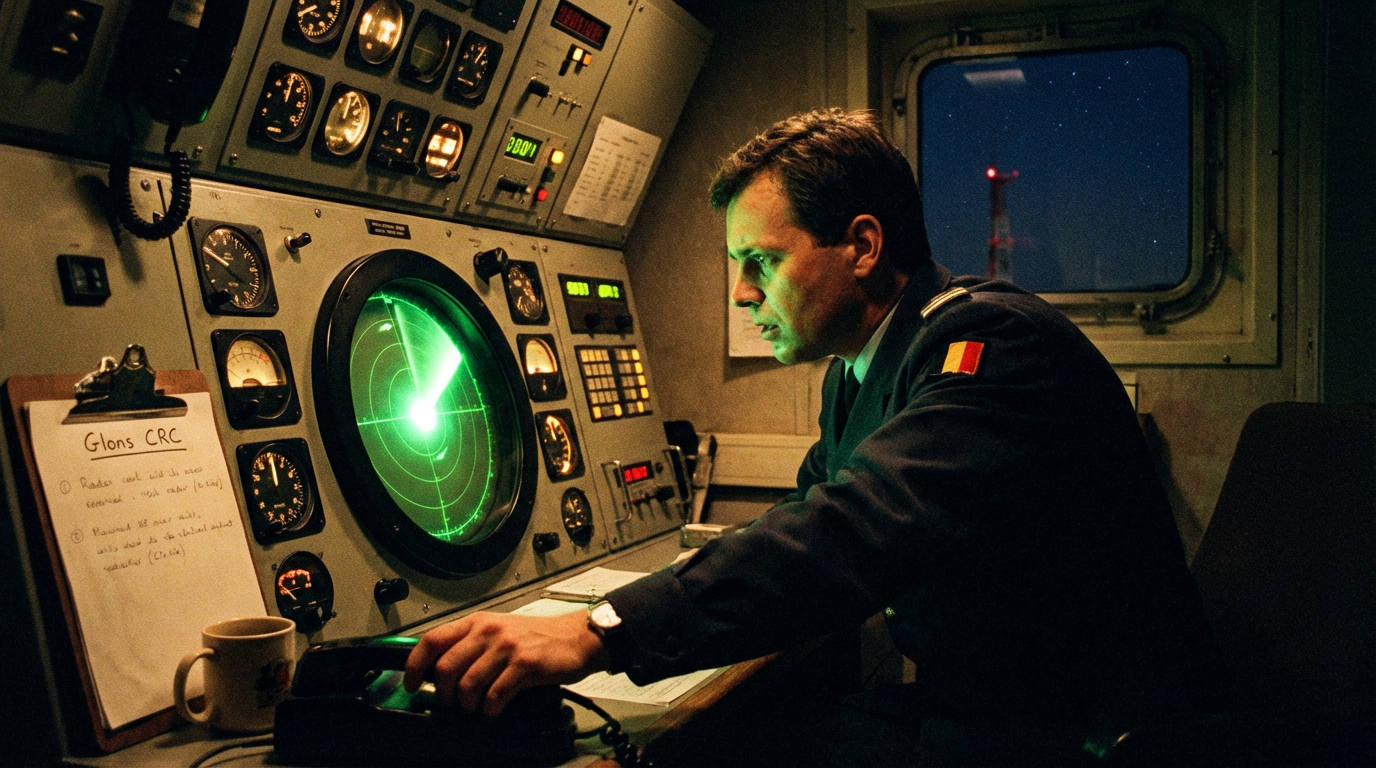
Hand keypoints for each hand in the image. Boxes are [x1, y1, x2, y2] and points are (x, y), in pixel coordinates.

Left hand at [404, 609, 609, 716]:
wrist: (576, 637)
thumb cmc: (538, 636)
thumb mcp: (499, 631)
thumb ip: (471, 645)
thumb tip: (440, 671)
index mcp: (477, 622)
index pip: (432, 640)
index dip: (414, 665)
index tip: (411, 683)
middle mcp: (488, 631)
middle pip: (445, 667)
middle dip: (442, 693)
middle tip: (450, 702)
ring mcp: (507, 647)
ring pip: (467, 684)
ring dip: (467, 705)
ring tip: (474, 708)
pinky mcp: (524, 664)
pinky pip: (494, 694)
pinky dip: (489, 710)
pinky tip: (493, 711)